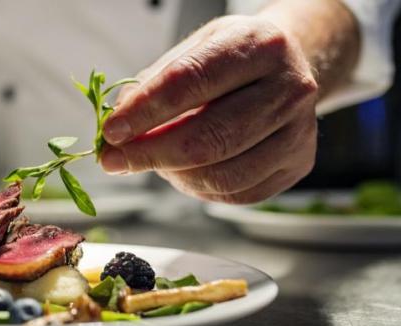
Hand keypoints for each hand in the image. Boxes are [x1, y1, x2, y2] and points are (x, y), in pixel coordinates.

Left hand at [100, 15, 318, 203]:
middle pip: (209, 137)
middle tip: (113, 160)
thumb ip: (154, 84)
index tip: (111, 131)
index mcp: (259, 46)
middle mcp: (289, 87)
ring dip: (172, 174)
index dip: (145, 111)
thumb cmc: (232, 58)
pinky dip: (197, 188)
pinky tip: (182, 171)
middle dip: (150, 154)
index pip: (190, 82)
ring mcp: (299, 130)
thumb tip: (117, 127)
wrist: (288, 66)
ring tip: (150, 161)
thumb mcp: (193, 49)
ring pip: (222, 174)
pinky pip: (236, 194)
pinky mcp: (298, 164)